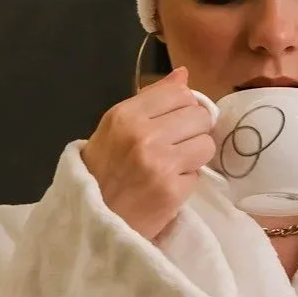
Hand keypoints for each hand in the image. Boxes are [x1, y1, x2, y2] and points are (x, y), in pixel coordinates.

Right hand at [81, 67, 215, 242]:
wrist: (90, 222)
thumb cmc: (100, 173)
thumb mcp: (114, 129)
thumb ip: (149, 100)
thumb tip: (183, 74)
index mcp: (125, 115)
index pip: (180, 92)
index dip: (183, 107)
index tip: (173, 123)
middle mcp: (142, 134)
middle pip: (199, 115)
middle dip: (193, 131)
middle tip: (174, 147)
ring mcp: (159, 163)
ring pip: (206, 144)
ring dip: (194, 156)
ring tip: (172, 166)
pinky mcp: (172, 190)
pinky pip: (199, 174)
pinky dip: (187, 180)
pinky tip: (167, 186)